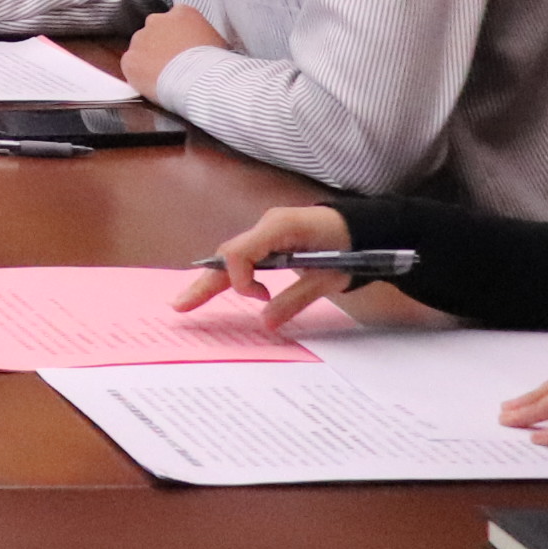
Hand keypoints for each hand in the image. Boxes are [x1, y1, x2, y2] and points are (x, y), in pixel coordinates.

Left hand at [120, 3, 228, 99]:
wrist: (200, 80)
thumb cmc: (214, 63)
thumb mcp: (218, 41)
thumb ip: (203, 36)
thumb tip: (206, 45)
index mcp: (181, 13)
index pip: (175, 21)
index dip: (178, 37)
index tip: (183, 50)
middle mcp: (157, 20)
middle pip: (155, 32)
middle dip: (161, 46)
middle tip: (173, 64)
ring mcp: (140, 39)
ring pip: (141, 48)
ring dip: (149, 59)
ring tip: (165, 76)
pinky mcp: (130, 59)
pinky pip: (131, 66)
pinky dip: (139, 74)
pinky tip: (153, 83)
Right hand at [174, 203, 354, 331]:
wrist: (368, 229)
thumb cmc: (352, 248)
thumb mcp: (329, 277)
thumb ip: (296, 298)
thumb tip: (266, 322)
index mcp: (279, 227)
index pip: (240, 252)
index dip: (241, 280)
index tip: (260, 298)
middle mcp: (266, 226)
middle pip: (227, 254)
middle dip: (204, 281)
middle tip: (180, 305)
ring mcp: (267, 233)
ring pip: (232, 257)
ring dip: (213, 280)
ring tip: (189, 301)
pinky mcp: (271, 241)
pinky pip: (245, 258)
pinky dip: (232, 275)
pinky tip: (217, 289)